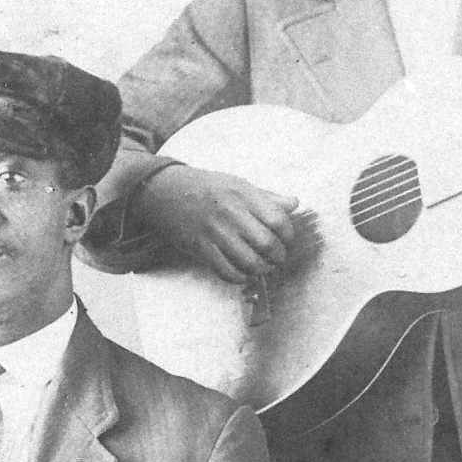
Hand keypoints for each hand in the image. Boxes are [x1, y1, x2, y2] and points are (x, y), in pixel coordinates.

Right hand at [131, 165, 301, 284]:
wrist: (166, 192)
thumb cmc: (207, 188)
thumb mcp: (238, 184)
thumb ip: (268, 196)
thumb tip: (295, 203)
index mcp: (243, 195)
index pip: (278, 220)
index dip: (288, 235)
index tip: (286, 239)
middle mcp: (231, 214)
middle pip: (267, 244)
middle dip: (278, 256)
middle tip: (277, 257)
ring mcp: (215, 233)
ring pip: (249, 262)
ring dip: (262, 269)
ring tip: (263, 266)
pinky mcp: (201, 249)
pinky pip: (227, 272)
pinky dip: (241, 277)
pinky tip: (244, 273)